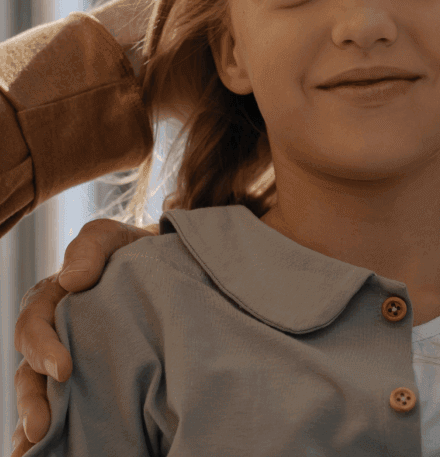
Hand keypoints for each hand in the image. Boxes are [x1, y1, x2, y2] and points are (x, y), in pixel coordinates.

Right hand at [11, 217, 158, 455]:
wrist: (174, 269)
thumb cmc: (139, 253)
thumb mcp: (119, 239)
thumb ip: (93, 246)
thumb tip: (70, 279)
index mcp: (55, 300)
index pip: (34, 324)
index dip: (42, 347)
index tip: (64, 369)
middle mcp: (58, 336)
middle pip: (29, 372)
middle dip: (31, 400)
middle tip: (40, 427)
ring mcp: (76, 362)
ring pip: (42, 396)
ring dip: (35, 423)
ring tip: (34, 449)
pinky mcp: (97, 385)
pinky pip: (70, 411)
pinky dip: (60, 434)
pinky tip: (54, 452)